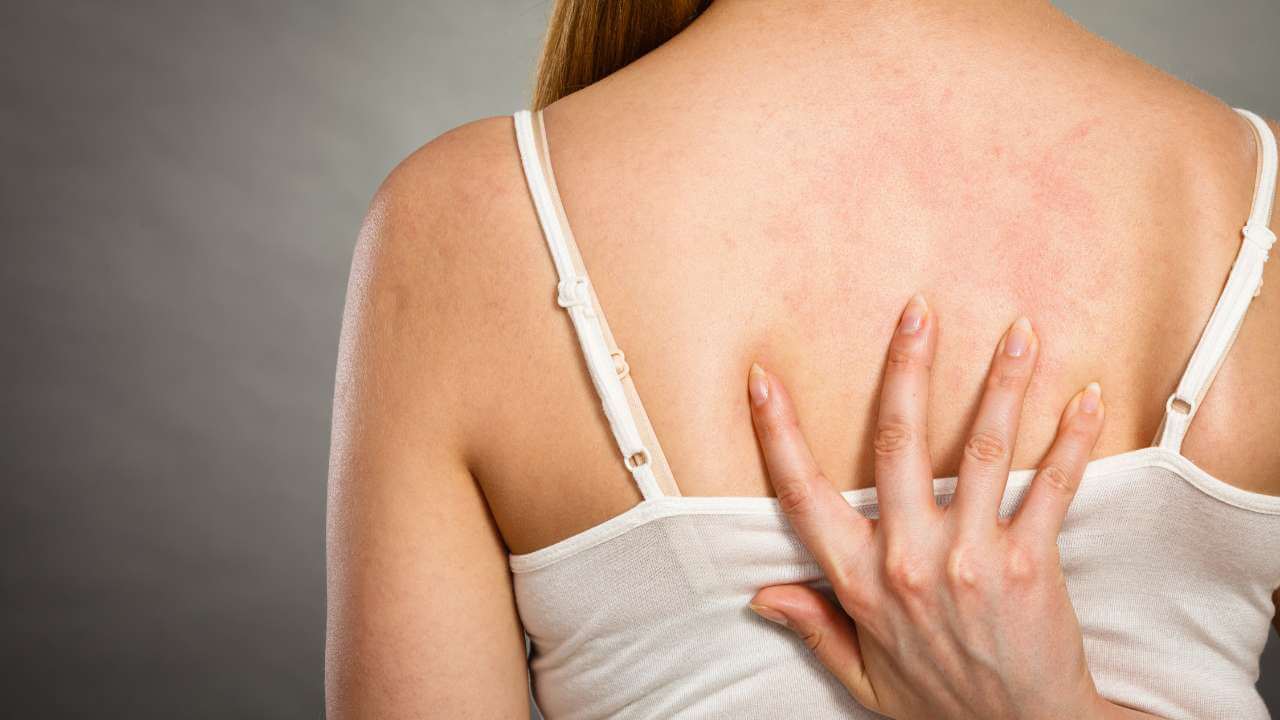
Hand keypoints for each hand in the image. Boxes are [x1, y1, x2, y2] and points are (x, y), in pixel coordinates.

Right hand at [745, 294, 1152, 718]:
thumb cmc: (941, 702)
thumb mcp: (863, 677)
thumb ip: (815, 626)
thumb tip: (763, 592)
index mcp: (859, 582)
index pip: (804, 495)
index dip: (778, 433)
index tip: (762, 379)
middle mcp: (909, 559)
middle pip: (897, 443)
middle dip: (906, 367)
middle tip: (917, 311)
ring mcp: (971, 557)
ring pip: (979, 450)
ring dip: (1000, 384)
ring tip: (1017, 332)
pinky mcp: (1029, 564)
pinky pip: (1050, 488)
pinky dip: (1070, 439)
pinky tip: (1084, 396)